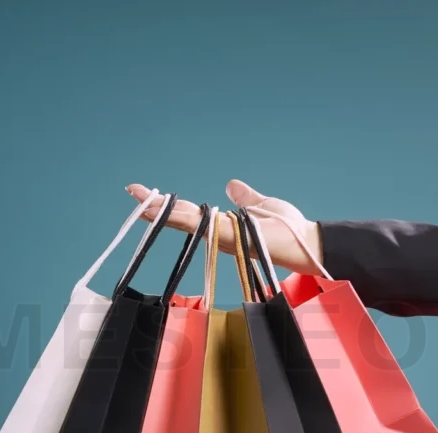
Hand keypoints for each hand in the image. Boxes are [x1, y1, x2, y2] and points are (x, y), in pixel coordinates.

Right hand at [124, 180, 323, 275]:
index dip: (170, 205)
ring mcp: (221, 236)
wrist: (305, 242)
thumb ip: (245, 196)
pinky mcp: (229, 236)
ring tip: (140, 203)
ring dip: (162, 212)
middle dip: (156, 207)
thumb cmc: (287, 228)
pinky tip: (167, 212)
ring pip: (185, 222)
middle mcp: (218, 233)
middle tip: (132, 193)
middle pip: (181, 218)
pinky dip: (183, 218)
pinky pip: (201, 226)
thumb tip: (232, 185)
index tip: (148, 194)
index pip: (190, 214)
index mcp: (222, 226)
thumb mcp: (262, 204)